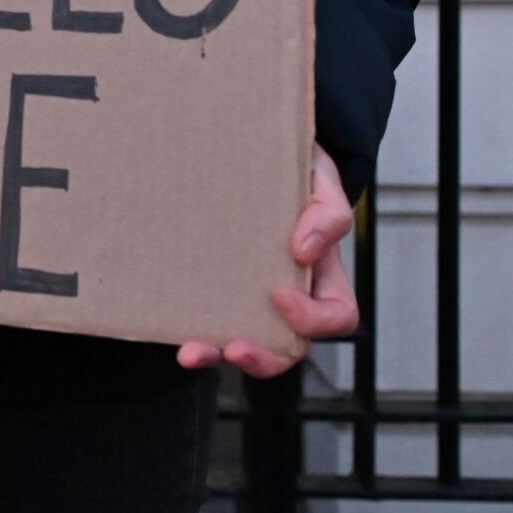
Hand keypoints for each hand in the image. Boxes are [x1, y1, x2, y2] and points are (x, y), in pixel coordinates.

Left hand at [177, 145, 357, 378]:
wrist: (255, 154)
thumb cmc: (298, 173)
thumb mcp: (322, 181)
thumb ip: (327, 211)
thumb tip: (305, 249)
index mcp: (323, 275)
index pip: (337, 315)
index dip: (314, 319)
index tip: (279, 293)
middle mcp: (291, 296)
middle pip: (290, 348)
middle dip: (264, 358)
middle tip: (236, 348)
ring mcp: (252, 299)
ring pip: (246, 346)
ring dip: (219, 355)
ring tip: (192, 353)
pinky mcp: (217, 292)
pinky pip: (210, 325)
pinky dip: (194, 337)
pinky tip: (176, 336)